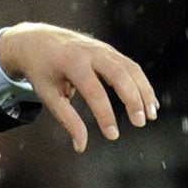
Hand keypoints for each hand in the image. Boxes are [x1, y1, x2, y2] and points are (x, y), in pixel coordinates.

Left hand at [0, 22, 158, 152]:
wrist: (36, 40)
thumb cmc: (42, 71)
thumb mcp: (48, 95)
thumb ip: (66, 119)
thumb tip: (81, 146)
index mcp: (72, 63)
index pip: (94, 91)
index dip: (105, 114)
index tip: (112, 135)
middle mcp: (91, 52)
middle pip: (120, 75)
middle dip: (133, 99)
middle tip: (140, 123)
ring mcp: (103, 48)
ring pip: (131, 69)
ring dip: (144, 91)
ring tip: (150, 115)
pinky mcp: (109, 50)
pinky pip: (130, 66)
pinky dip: (141, 84)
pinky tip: (148, 102)